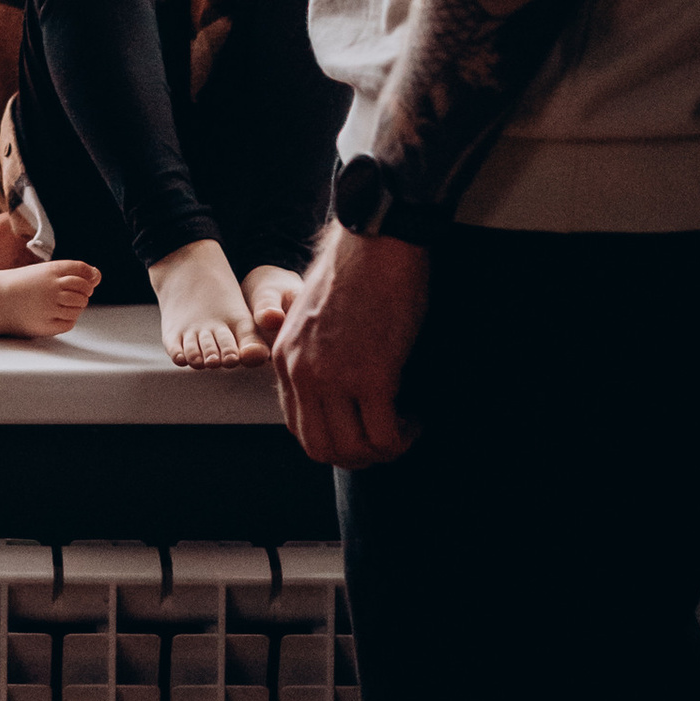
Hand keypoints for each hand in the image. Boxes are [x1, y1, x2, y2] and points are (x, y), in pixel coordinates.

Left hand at [270, 220, 429, 467]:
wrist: (376, 244)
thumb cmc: (352, 270)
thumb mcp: (309, 315)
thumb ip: (309, 350)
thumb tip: (329, 379)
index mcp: (284, 359)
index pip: (297, 425)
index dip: (331, 438)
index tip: (358, 429)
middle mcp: (302, 373)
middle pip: (320, 447)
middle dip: (355, 456)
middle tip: (383, 442)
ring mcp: (335, 378)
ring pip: (353, 449)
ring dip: (383, 450)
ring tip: (403, 430)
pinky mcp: (373, 377)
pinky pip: (385, 434)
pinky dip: (402, 438)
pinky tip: (415, 420)